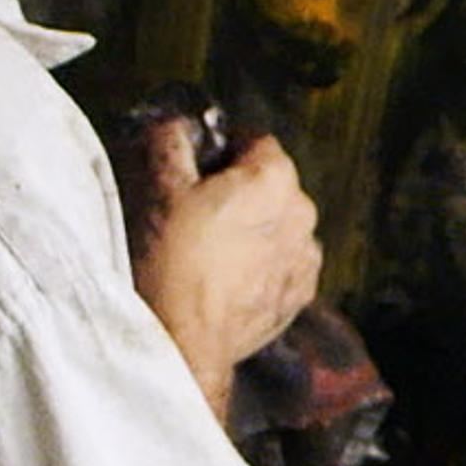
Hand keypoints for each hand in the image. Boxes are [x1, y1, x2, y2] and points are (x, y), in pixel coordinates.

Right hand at [134, 128, 321, 416]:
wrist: (184, 341)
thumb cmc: (172, 262)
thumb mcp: (160, 187)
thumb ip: (170, 140)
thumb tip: (176, 124)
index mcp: (275, 177)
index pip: (254, 141)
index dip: (223, 151)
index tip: (197, 171)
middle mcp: (302, 212)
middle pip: (270, 184)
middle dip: (239, 192)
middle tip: (196, 214)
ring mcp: (305, 257)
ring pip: (277, 226)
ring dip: (252, 230)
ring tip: (209, 252)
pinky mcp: (300, 295)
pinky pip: (281, 264)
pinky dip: (261, 266)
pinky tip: (227, 279)